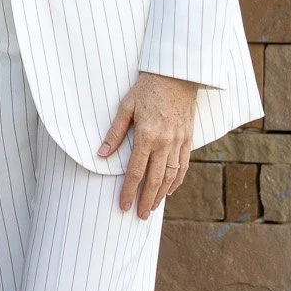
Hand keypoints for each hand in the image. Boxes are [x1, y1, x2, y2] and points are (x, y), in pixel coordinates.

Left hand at [99, 72, 197, 217]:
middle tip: (140, 216)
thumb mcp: (126, 107)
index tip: (123, 206)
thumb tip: (101, 154)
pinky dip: (177, 181)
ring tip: (152, 207)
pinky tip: (170, 190)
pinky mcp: (188, 139)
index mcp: (147, 135)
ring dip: (161, 195)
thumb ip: (115, 133)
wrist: (177, 74)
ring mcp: (178, 142)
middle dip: (146, 200)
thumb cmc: (148, 88)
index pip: (136, 172)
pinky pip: (183, 165)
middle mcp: (165, 142)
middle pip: (154, 180)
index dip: (128, 192)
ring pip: (170, 176)